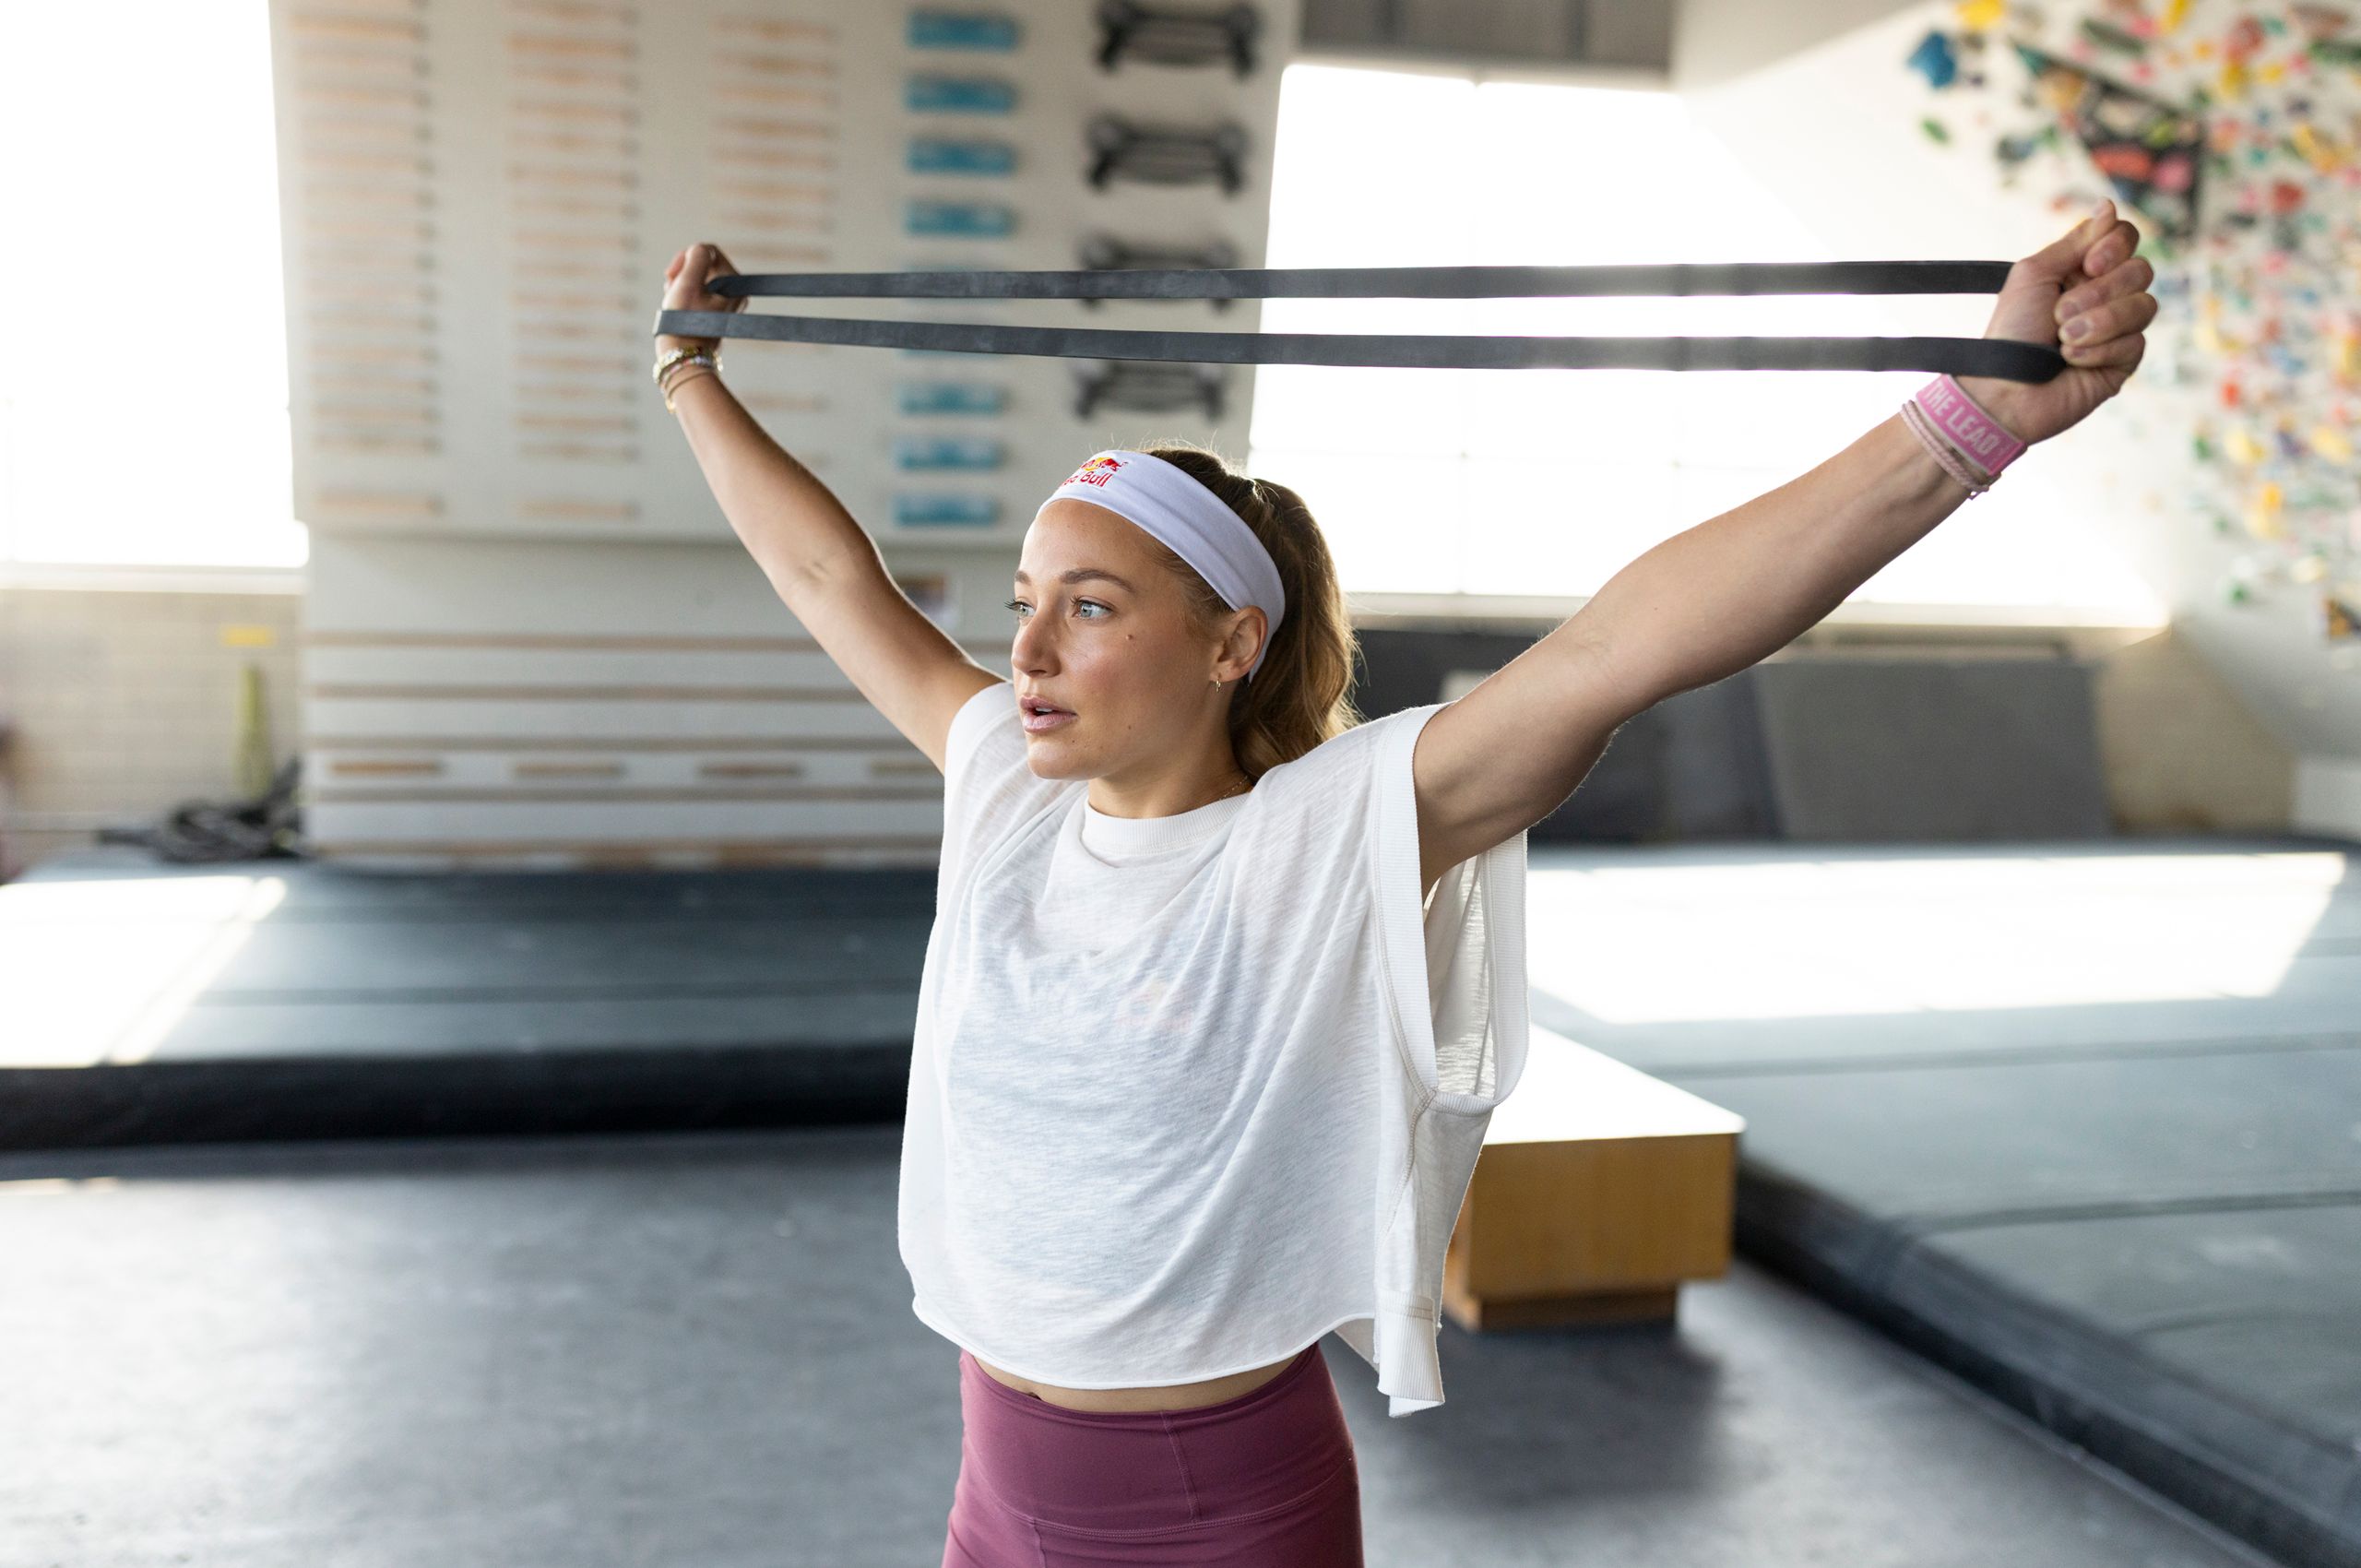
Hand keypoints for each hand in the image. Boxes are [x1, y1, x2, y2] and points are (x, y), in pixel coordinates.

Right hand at [657, 241, 745, 357]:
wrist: (683, 357)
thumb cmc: (684, 323)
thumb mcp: (687, 283)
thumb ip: (695, 258)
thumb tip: (698, 249)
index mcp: (734, 283)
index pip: (708, 251)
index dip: (686, 257)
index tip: (670, 274)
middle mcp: (735, 291)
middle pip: (703, 264)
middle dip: (683, 272)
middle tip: (671, 288)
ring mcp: (726, 300)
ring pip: (698, 276)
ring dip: (681, 282)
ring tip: (672, 299)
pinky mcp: (715, 309)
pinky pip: (697, 290)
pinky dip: (684, 293)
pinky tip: (676, 306)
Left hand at [1951, 199, 2155, 446]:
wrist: (2004, 390)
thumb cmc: (2011, 332)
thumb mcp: (2035, 275)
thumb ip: (2076, 241)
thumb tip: (2109, 205)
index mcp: (2082, 270)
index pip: (2125, 238)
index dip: (2116, 247)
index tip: (2091, 265)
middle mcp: (2105, 295)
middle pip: (2141, 270)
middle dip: (2100, 292)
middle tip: (2060, 314)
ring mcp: (2118, 329)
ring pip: (2144, 306)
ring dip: (2099, 322)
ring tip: (2063, 340)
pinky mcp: (2123, 361)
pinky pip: (2136, 342)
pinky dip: (2099, 350)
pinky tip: (2072, 361)